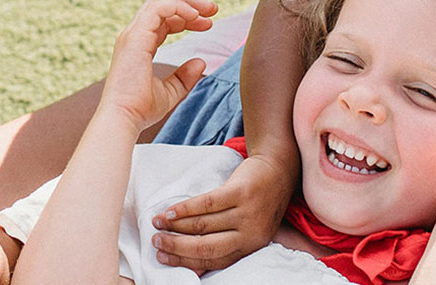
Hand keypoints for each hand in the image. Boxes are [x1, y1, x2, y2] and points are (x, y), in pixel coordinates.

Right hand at [101, 0, 217, 127]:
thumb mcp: (170, 91)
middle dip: (189, 1)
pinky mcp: (136, 36)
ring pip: (160, 0)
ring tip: (209, 10)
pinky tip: (196, 17)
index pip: (163, 18)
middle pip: (161, 2)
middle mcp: (134, 34)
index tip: (209, 24)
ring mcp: (133, 33)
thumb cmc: (141, 108)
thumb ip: (184, 77)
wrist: (124, 118)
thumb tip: (201, 62)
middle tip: (213, 8)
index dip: (187, 17)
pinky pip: (159, 8)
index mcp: (139, 44)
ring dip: (187, 1)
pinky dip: (179, 7)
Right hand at [150, 153, 291, 270]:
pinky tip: (171, 210)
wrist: (278, 169)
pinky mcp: (242, 192)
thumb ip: (226, 245)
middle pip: (206, 246)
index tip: (162, 257)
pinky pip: (207, 203)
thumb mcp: (248, 229)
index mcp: (250, 247)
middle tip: (156, 242)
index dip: (185, 260)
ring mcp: (247, 213)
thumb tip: (193, 266)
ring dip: (176, 225)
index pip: (213, 260)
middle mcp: (250, 234)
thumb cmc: (257, 203)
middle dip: (176, 246)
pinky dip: (186, 208)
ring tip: (158, 222)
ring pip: (204, 224)